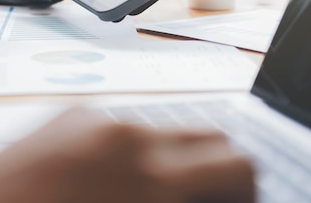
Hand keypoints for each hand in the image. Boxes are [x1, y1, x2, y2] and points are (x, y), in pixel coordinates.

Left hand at [0, 107, 254, 202]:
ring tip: (144, 191)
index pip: (236, 162)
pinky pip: (120, 125)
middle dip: (215, 169)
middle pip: (210, 133)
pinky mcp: (65, 115)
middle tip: (198, 199)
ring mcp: (91, 118)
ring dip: (171, 157)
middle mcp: (124, 133)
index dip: (244, 188)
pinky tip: (105, 178)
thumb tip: (202, 194)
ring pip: (164, 127)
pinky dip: (130, 149)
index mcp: (149, 173)